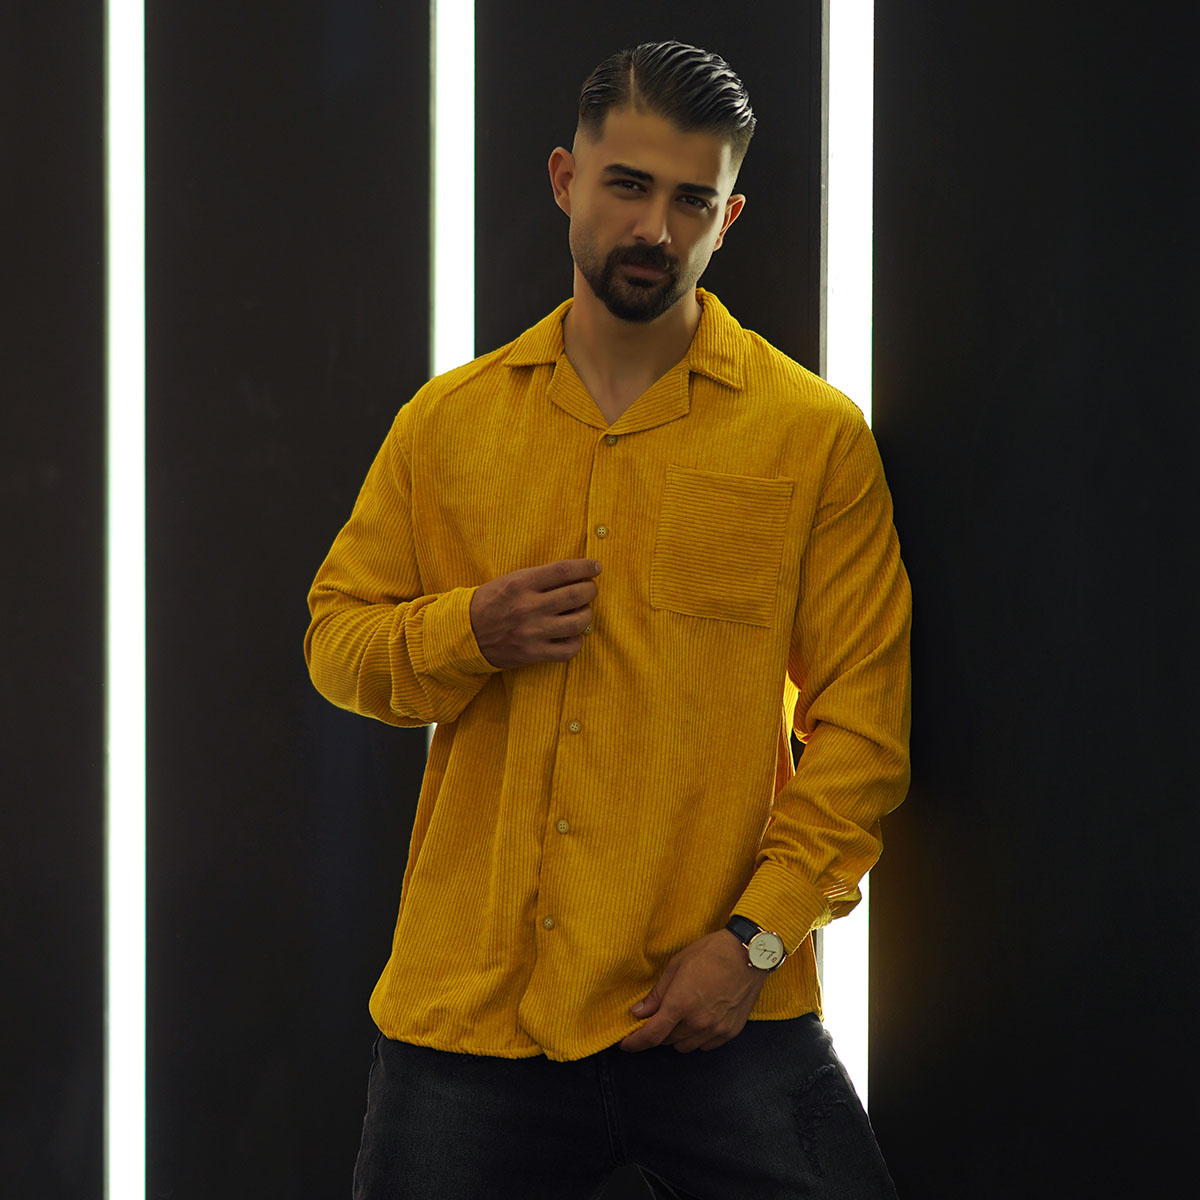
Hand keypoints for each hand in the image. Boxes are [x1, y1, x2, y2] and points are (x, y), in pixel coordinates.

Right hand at [469, 558, 600, 668]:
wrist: (465, 633)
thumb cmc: (492, 602)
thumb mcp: (511, 580)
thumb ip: (541, 577)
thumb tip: (577, 575)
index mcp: (522, 583)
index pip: (564, 570)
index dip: (586, 567)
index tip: (595, 567)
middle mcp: (529, 607)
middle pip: (577, 595)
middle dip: (590, 589)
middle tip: (589, 589)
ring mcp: (532, 632)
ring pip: (578, 623)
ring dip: (587, 615)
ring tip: (581, 612)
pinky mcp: (533, 653)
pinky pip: (569, 649)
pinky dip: (576, 641)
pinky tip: (571, 635)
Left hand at [619, 930, 767, 1053]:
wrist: (750, 954)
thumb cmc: (711, 952)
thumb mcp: (677, 965)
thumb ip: (657, 993)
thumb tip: (638, 1012)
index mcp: (681, 1004)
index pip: (651, 1035)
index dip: (635, 1043)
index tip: (626, 1044)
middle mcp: (697, 1022)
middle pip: (667, 1041)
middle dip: (658, 1032)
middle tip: (658, 1017)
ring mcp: (716, 1029)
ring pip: (686, 1047)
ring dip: (677, 1036)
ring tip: (680, 1017)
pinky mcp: (731, 1032)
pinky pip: (706, 1046)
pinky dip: (697, 1038)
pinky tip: (698, 1021)